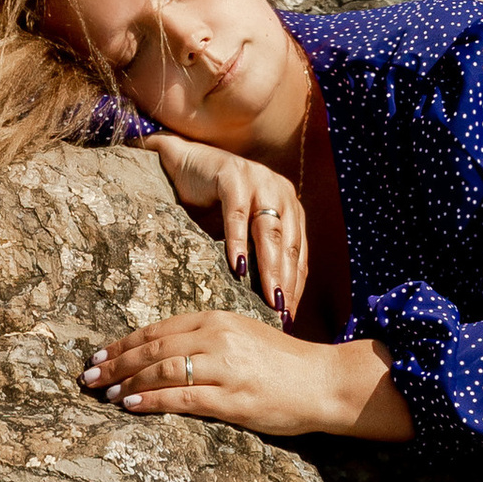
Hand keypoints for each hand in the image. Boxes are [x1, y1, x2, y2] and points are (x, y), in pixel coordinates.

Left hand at [81, 310, 411, 442]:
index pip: (158, 329)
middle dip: (115, 362)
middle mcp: (216, 338)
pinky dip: (151, 401)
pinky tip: (130, 405)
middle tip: (87, 375)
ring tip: (103, 393)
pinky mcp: (232, 399)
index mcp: (216, 319)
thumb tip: (163, 351)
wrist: (322, 381)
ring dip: (127, 382)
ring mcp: (224, 368)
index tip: (99, 353)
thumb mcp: (240, 336)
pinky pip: (182, 398)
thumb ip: (205, 339)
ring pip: (162, 371)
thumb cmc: (281, 362)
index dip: (124, 342)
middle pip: (153, 349)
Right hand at [147, 134, 307, 318]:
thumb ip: (257, 256)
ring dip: (270, 267)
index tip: (290, 317)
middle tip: (282, 313)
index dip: (296, 286)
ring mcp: (259, 180)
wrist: (184, 164)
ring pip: (269, 230)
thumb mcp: (242, 232)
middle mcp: (281, 192)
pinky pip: (237, 213)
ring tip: (269, 297)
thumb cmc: (213, 206)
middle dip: (287, 282)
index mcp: (289, 207)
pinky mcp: (233, 174)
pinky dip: (238, 241)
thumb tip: (266, 304)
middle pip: (288, 244)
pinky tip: (237, 265)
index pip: (298, 254)